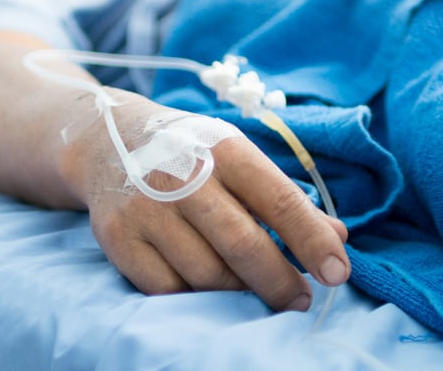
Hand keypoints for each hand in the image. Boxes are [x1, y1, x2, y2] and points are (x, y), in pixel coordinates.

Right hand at [72, 94, 350, 311]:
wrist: (104, 141)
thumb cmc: (189, 153)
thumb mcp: (237, 157)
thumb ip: (284, 197)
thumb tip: (338, 236)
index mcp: (224, 149)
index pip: (279, 201)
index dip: (312, 241)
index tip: (337, 273)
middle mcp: (182, 176)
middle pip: (243, 246)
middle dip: (280, 282)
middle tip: (301, 300)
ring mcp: (145, 209)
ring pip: (207, 275)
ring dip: (239, 292)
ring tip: (253, 290)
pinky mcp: (117, 238)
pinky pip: (168, 289)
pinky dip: (196, 297)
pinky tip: (210, 290)